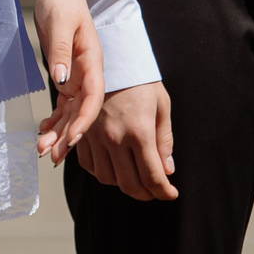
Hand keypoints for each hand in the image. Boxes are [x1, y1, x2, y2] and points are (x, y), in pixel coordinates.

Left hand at [28, 0, 103, 162]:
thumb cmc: (61, 3)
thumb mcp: (60, 23)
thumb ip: (61, 52)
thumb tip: (61, 80)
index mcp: (93, 61)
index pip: (93, 96)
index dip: (85, 119)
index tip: (73, 138)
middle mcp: (88, 74)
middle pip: (82, 111)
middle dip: (69, 135)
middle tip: (53, 156)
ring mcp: (77, 78)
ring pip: (70, 112)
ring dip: (59, 133)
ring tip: (43, 151)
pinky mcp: (66, 78)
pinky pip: (62, 106)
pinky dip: (54, 121)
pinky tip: (43, 134)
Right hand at [74, 80, 175, 200]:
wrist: (111, 60)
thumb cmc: (141, 82)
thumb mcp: (162, 106)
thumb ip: (164, 140)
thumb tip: (167, 170)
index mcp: (139, 131)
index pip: (152, 176)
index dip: (163, 191)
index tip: (171, 194)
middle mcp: (115, 138)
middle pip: (129, 184)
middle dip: (146, 194)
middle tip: (155, 191)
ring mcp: (95, 137)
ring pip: (108, 179)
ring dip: (124, 184)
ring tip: (137, 177)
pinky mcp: (82, 134)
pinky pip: (89, 166)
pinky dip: (103, 173)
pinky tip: (116, 167)